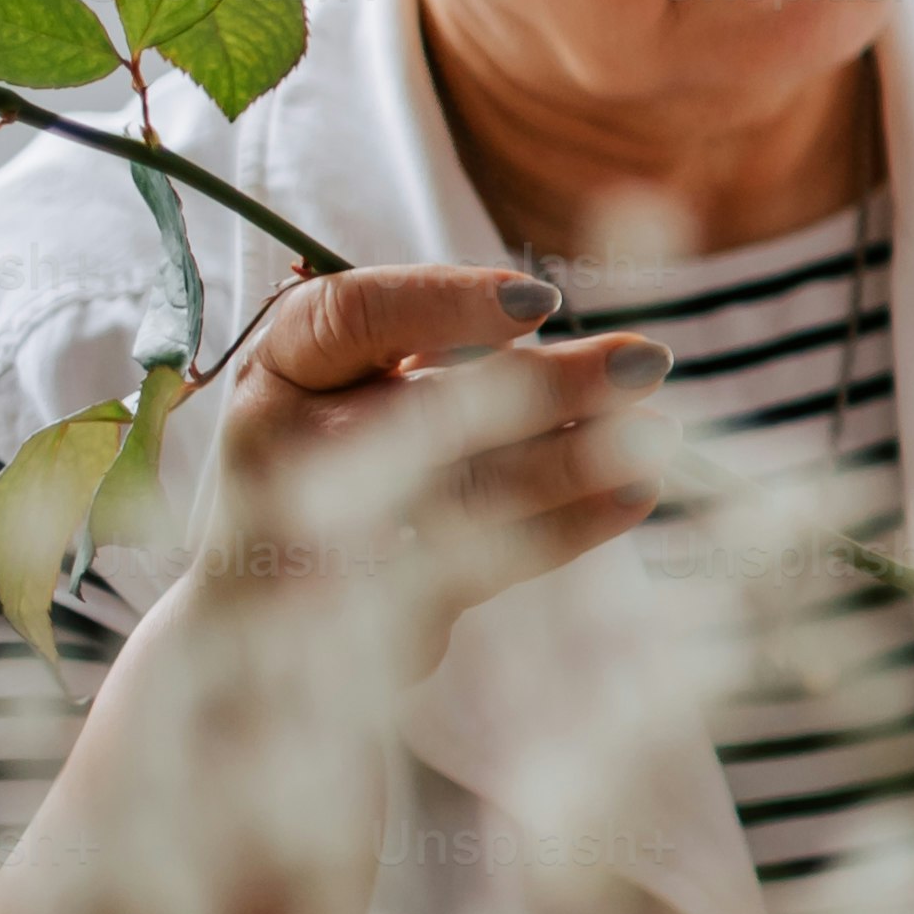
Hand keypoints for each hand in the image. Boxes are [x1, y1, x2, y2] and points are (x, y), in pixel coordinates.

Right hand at [186, 265, 675, 675]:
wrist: (254, 611)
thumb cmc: (330, 454)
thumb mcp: (353, 378)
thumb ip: (433, 342)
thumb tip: (558, 319)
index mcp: (282, 367)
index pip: (353, 315)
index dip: (447, 303)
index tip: (543, 300)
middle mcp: (286, 449)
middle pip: (428, 412)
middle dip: (548, 387)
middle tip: (647, 360)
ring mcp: (320, 540)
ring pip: (468, 494)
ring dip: (574, 461)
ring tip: (659, 432)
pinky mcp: (368, 613)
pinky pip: (486, 565)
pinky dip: (566, 527)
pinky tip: (634, 494)